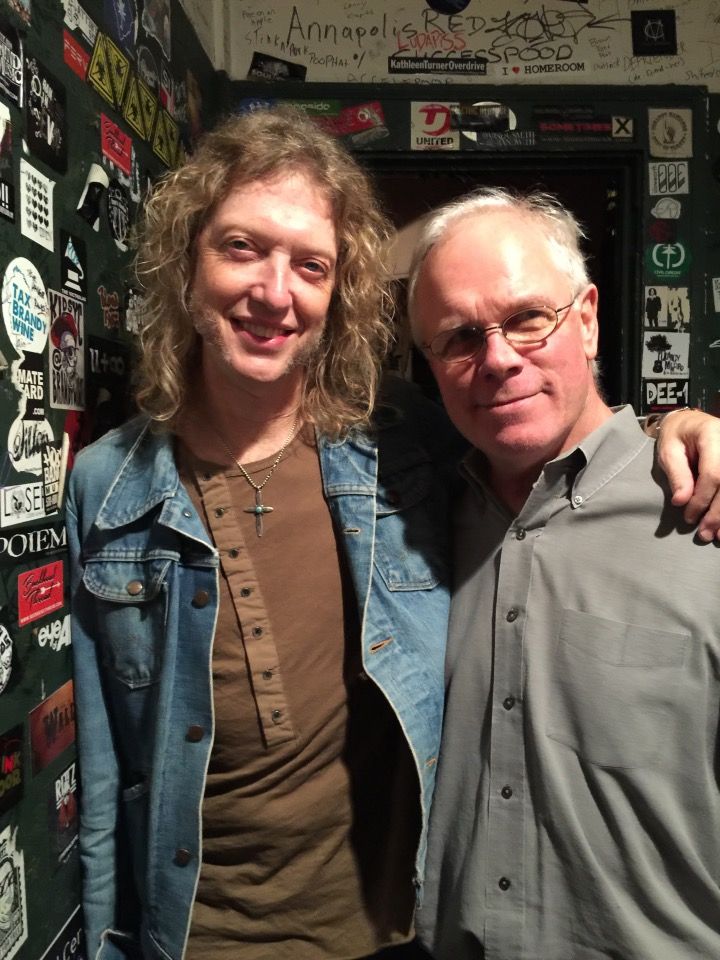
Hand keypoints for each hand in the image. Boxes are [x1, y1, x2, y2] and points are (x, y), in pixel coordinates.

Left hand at [655, 409, 719, 540]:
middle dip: (718, 513)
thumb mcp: (668, 451)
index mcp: (713, 435)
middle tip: (705, 534)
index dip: (702, 499)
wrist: (691, 423)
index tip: (689, 517)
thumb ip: (677, 475)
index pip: (714, 473)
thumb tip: (681, 501)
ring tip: (718, 536)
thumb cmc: (677, 436)